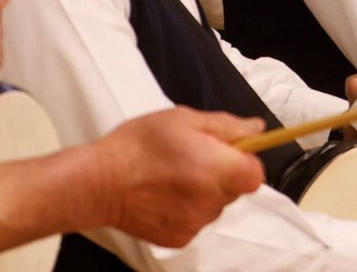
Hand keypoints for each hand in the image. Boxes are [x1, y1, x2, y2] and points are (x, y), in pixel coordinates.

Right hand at [93, 107, 265, 247]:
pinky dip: (186, 207)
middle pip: (234, 189)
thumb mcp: (183, 119)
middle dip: (222, 172)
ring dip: (204, 191)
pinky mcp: (179, 238)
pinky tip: (164, 193)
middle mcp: (210, 201)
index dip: (245, 159)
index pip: (255, 174)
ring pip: (215, 205)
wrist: (99, 182)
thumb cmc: (138, 145)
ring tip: (173, 175)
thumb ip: (226, 125)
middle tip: (192, 156)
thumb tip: (256, 129)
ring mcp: (195, 223)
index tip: (228, 150)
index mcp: (216, 168)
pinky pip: (196, 219)